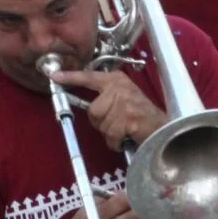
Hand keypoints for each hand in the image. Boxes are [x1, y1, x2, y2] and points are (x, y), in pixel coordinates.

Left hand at [47, 66, 163, 150]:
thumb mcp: (123, 98)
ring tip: (125, 129)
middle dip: (102, 122)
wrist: (163, 128)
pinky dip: (116, 142)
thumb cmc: (141, 116)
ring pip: (101, 124)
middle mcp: (119, 87)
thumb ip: (105, 98)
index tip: (54, 76)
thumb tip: (87, 107)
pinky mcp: (129, 117)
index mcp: (115, 80)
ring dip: (111, 133)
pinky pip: (111, 136)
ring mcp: (124, 102)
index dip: (70, 77)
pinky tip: (128, 136)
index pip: (89, 77)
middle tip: (119, 123)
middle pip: (93, 110)